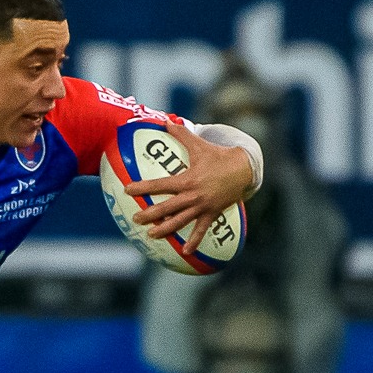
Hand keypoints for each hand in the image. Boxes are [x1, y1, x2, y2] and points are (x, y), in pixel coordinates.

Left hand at [123, 122, 253, 249]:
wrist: (244, 169)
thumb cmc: (218, 157)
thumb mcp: (199, 145)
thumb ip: (181, 134)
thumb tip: (166, 120)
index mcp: (187, 179)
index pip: (160, 184)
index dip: (143, 187)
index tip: (128, 190)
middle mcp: (193, 195)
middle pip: (167, 207)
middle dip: (150, 214)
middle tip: (135, 219)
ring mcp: (202, 207)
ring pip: (180, 221)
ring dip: (165, 229)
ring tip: (151, 235)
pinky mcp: (212, 214)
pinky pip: (201, 230)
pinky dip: (194, 241)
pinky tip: (185, 252)